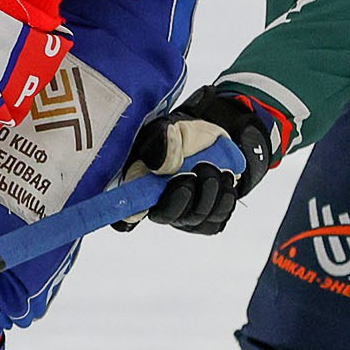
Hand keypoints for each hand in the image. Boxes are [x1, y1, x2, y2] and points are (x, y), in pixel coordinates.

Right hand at [119, 85, 284, 235]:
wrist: (212, 140)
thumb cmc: (182, 135)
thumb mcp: (170, 128)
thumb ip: (162, 142)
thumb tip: (163, 167)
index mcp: (139, 184)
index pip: (125, 213)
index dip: (130, 215)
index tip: (142, 206)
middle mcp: (158, 205)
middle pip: (166, 215)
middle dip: (185, 190)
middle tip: (198, 167)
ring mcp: (182, 216)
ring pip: (196, 216)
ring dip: (210, 188)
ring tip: (212, 165)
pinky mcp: (206, 221)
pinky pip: (217, 218)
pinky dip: (225, 196)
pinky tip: (223, 179)